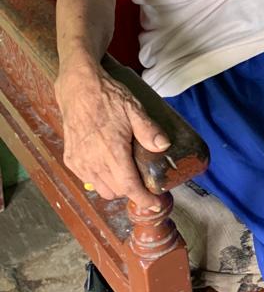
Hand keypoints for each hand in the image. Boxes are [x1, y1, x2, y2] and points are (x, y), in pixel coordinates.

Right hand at [55, 60, 169, 209]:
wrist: (77, 88)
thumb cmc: (107, 97)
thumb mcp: (133, 109)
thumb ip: (149, 130)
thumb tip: (164, 146)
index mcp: (112, 152)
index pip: (129, 187)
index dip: (143, 199)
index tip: (155, 203)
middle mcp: (93, 162)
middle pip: (116, 191)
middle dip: (132, 190)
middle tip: (143, 178)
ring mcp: (80, 162)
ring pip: (101, 188)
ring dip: (115, 186)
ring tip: (125, 171)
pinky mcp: (71, 159)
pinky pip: (88, 179)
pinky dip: (100, 178)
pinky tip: (108, 164)